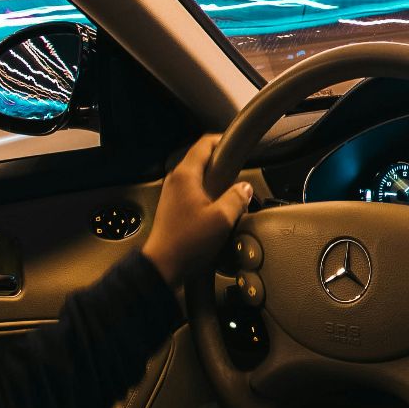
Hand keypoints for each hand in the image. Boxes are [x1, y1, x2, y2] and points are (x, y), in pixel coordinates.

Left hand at [142, 134, 252, 283]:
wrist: (163, 266)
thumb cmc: (187, 243)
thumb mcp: (222, 219)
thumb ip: (237, 198)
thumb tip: (245, 188)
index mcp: (185, 176)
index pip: (205, 144)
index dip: (224, 140)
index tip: (240, 144)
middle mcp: (176, 181)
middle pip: (203, 159)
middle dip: (224, 163)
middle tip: (241, 171)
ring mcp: (173, 194)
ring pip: (200, 176)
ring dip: (217, 180)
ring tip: (232, 193)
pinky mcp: (174, 207)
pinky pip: (195, 191)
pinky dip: (209, 193)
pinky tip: (219, 209)